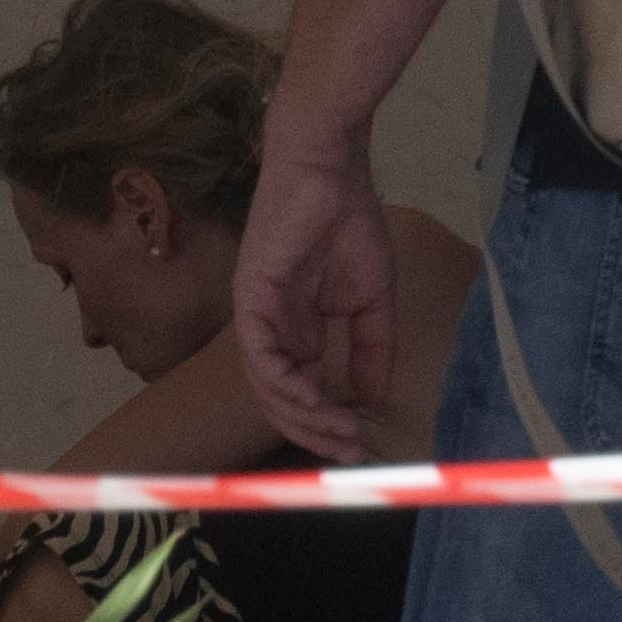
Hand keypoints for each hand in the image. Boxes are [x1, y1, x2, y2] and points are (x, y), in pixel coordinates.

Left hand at [233, 145, 405, 459]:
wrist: (330, 170)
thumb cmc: (348, 221)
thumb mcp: (371, 299)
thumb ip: (372, 348)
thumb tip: (371, 397)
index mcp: (295, 328)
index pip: (300, 389)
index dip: (325, 421)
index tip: (356, 445)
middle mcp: (270, 328)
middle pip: (280, 397)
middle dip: (314, 429)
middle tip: (347, 451)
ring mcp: (257, 314)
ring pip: (267, 384)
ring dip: (300, 415)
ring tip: (336, 431)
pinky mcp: (250, 298)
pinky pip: (259, 353)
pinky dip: (283, 382)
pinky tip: (311, 398)